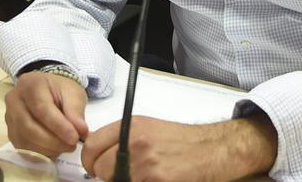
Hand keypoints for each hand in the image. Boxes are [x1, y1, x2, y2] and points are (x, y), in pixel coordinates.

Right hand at [4, 71, 88, 158]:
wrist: (48, 91)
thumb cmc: (60, 90)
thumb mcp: (73, 93)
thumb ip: (76, 111)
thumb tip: (81, 131)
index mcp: (29, 84)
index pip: (41, 109)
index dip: (58, 126)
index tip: (74, 137)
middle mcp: (14, 100)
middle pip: (29, 127)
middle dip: (53, 141)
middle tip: (72, 145)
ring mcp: (9, 118)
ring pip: (25, 140)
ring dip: (48, 149)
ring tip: (65, 146)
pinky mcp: (11, 133)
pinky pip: (23, 149)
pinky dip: (41, 153)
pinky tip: (54, 149)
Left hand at [81, 115, 276, 181]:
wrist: (212, 148)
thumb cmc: (182, 140)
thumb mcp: (148, 128)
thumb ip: (122, 138)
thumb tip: (99, 154)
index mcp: (131, 126)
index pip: (93, 145)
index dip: (89, 160)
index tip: (93, 167)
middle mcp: (136, 142)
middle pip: (100, 167)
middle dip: (104, 175)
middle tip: (114, 176)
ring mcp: (146, 163)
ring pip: (116, 180)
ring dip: (123, 181)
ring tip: (139, 177)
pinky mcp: (159, 180)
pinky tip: (152, 180)